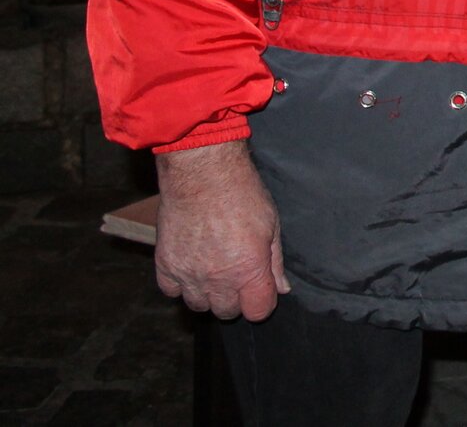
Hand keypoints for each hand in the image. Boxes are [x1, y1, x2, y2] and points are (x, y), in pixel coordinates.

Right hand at [154, 140, 290, 320]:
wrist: (202, 174)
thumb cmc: (242, 194)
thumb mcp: (271, 225)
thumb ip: (275, 263)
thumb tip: (282, 289)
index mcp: (249, 270)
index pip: (258, 311)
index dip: (262, 301)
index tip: (261, 289)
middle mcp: (218, 279)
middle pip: (227, 312)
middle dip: (235, 298)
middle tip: (237, 275)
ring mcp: (189, 274)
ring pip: (198, 305)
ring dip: (208, 294)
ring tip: (213, 270)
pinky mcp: (165, 265)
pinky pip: (171, 291)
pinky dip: (180, 284)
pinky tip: (191, 266)